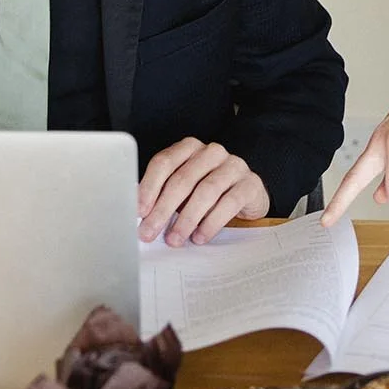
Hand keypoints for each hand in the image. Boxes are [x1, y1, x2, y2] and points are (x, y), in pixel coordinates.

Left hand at [137, 138, 268, 245]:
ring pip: (206, 190)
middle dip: (163, 209)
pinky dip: (211, 222)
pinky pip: (229, 202)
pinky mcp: (250, 183)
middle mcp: (211, 152)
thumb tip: (138, 217)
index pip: (164, 162)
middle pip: (183, 179)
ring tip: (175, 239)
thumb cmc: (206, 194)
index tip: (139, 212)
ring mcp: (233, 165)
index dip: (149, 187)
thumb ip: (162, 197)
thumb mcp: (183, 191)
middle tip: (150, 233)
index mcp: (190, 148)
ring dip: (186, 218)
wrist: (246, 195)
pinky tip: (200, 236)